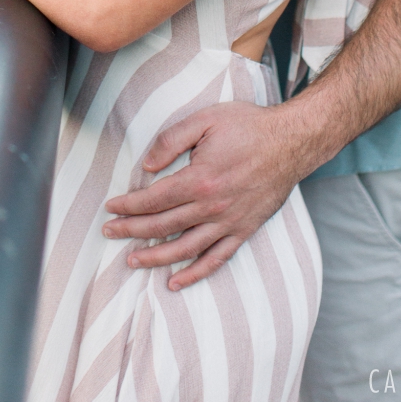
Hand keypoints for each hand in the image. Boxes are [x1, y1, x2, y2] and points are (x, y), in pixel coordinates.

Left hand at [102, 100, 305, 289]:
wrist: (291, 141)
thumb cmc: (248, 126)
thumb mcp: (205, 120)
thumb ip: (171, 140)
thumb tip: (147, 165)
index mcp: (200, 179)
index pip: (154, 199)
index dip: (129, 206)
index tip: (111, 208)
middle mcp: (212, 207)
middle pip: (163, 226)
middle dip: (132, 231)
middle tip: (109, 232)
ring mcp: (229, 222)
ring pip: (185, 249)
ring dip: (155, 258)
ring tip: (132, 261)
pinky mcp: (244, 230)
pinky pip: (216, 259)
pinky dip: (194, 274)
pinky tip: (175, 281)